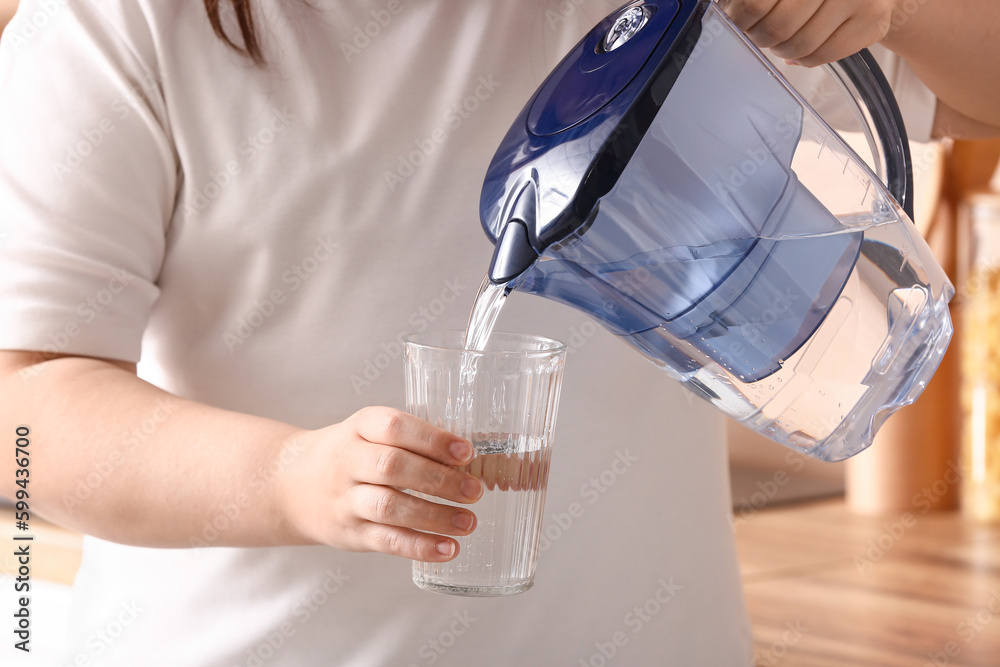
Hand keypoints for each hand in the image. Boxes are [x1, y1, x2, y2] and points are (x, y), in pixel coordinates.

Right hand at [275, 407, 482, 561]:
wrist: (291, 485)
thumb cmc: (351, 454)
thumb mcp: (369, 432)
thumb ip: (412, 440)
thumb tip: (471, 457)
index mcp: (359, 427)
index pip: (393, 427)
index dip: (431, 439)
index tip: (465, 451)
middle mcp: (348, 461)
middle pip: (392, 467)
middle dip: (439, 480)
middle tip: (475, 491)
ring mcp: (346, 499)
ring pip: (389, 507)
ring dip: (434, 516)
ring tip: (469, 522)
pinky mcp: (350, 533)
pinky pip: (386, 541)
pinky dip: (419, 547)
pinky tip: (448, 549)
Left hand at [720, 0, 897, 66]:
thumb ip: (763, 1)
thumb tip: (733, 15)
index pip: (755, 3)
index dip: (742, 18)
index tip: (740, 23)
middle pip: (778, 26)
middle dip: (763, 37)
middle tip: (761, 36)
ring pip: (801, 45)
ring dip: (783, 50)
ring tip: (783, 42)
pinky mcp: (871, 22)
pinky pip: (823, 55)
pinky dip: (806, 59)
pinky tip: (803, 50)